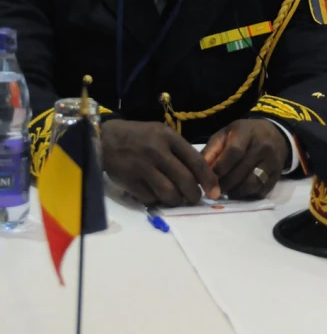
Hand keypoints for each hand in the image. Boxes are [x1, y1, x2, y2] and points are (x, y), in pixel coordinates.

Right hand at [102, 120, 220, 205]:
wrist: (105, 139)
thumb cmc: (139, 136)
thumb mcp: (161, 133)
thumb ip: (179, 150)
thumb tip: (200, 175)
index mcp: (168, 137)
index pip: (195, 161)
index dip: (208, 179)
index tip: (215, 191)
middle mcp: (157, 152)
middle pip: (185, 180)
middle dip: (195, 194)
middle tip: (196, 198)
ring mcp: (142, 168)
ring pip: (169, 193)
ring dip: (178, 200)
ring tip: (179, 199)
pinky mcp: (130, 182)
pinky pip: (151, 198)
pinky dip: (157, 200)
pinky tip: (158, 196)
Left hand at [202, 119, 288, 198]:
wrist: (274, 135)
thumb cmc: (244, 134)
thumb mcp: (226, 134)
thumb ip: (211, 151)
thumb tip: (198, 171)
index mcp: (247, 132)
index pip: (234, 151)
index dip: (220, 167)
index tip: (209, 177)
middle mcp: (263, 146)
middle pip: (241, 171)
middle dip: (224, 183)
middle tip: (214, 189)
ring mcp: (273, 161)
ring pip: (252, 183)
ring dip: (235, 191)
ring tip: (226, 190)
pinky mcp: (277, 175)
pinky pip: (261, 191)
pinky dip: (247, 195)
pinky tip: (238, 191)